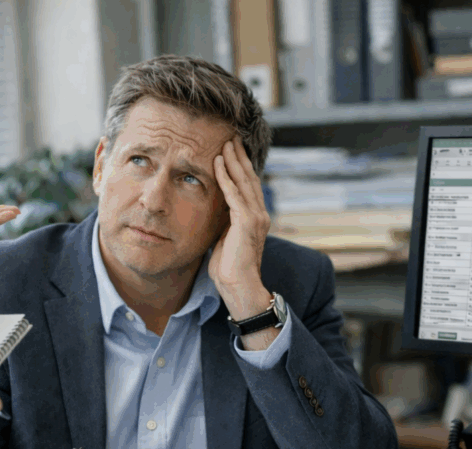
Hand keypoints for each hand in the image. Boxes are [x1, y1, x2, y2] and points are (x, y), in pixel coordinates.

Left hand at [211, 137, 279, 349]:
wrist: (240, 287)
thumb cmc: (229, 269)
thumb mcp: (224, 239)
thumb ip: (222, 222)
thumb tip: (211, 211)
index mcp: (255, 218)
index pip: (248, 186)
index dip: (240, 166)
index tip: (231, 150)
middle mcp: (260, 214)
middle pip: (249, 178)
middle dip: (239, 157)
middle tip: (230, 137)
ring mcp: (256, 217)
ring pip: (244, 181)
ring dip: (233, 161)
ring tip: (226, 143)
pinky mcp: (247, 222)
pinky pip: (235, 194)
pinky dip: (226, 176)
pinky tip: (218, 163)